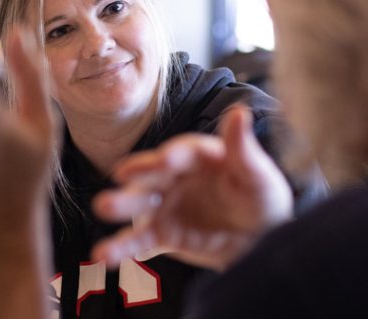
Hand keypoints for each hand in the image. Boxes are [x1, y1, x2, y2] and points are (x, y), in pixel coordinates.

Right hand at [92, 106, 292, 271]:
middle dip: (138, 173)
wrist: (262, 243)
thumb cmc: (264, 201)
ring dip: (121, 205)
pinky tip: (104, 255)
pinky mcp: (164, 234)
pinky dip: (121, 248)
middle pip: (154, 173)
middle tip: (121, 174)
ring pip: (139, 204)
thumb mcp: (259, 176)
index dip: (175, 155)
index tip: (166, 159)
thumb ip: (244, 148)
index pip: (184, 152)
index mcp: (201, 156)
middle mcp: (177, 177)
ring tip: (103, 207)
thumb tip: (240, 111)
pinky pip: (140, 240)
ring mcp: (167, 206)